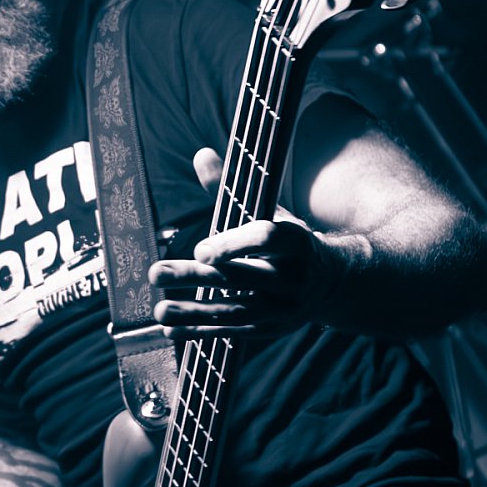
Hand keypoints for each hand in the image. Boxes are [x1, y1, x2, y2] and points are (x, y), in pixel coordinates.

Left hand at [148, 148, 347, 337]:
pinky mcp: (269, 329)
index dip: (233, 245)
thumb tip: (200, 154)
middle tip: (154, 272)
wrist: (332, 283)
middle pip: (238, 277)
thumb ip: (232, 189)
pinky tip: (169, 329)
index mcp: (294, 241)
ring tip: (158, 309)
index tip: (199, 250)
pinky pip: (230, 332)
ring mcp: (280, 308)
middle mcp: (290, 277)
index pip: (265, 239)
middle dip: (193, 277)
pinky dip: (199, 332)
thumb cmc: (291, 241)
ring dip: (191, 312)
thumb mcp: (271, 213)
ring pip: (232, 311)